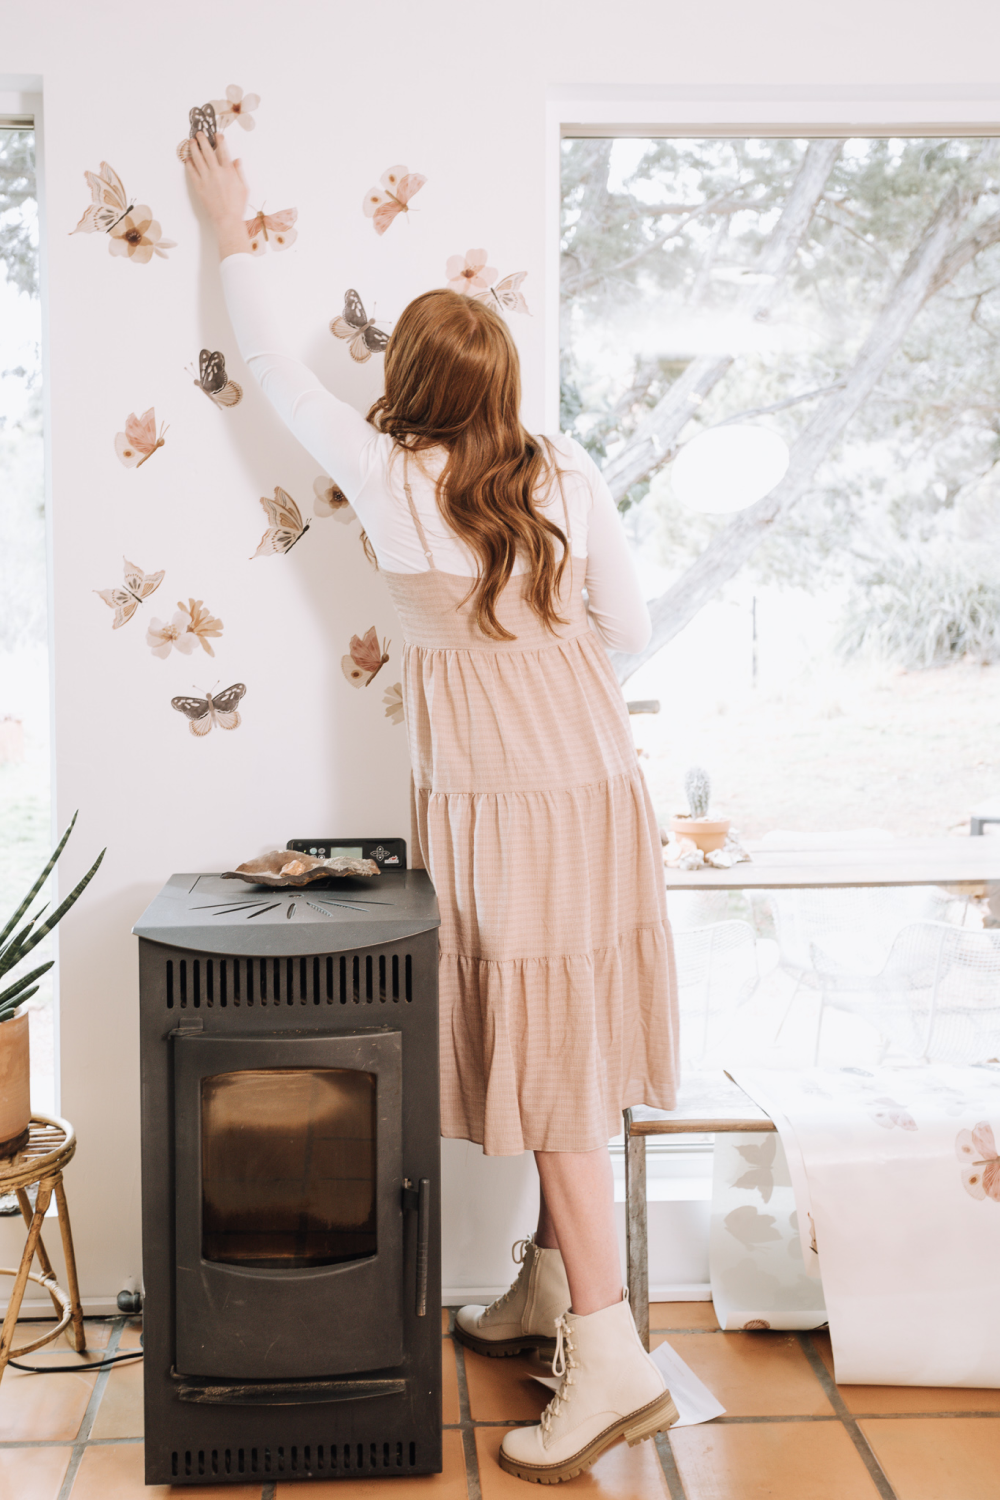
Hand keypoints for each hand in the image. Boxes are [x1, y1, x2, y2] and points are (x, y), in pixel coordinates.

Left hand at [184, 132, 249, 257]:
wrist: (227, 219)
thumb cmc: (237, 206)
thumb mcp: (244, 188)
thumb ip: (239, 172)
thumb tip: (236, 160)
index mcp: (229, 171)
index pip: (223, 151)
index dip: (220, 141)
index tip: (217, 134)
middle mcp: (216, 172)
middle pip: (208, 151)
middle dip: (203, 140)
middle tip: (199, 134)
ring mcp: (206, 179)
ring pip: (198, 159)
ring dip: (194, 148)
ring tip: (191, 142)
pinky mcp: (199, 187)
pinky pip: (192, 172)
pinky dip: (189, 164)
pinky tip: (187, 159)